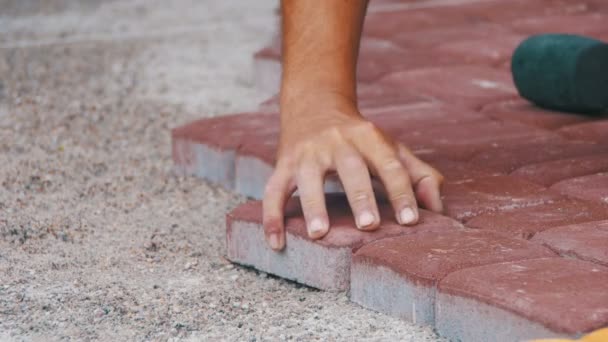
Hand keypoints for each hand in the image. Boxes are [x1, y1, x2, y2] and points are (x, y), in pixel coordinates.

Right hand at [262, 94, 443, 250]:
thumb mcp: (390, 147)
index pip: (390, 165)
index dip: (402, 192)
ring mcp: (307, 152)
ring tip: (318, 233)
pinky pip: (274, 190)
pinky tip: (275, 242)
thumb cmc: (360, 138)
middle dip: (360, 196)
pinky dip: (272, 216)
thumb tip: (436, 208)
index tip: (410, 220)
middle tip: (368, 225)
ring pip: (308, 177)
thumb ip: (418, 174)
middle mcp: (337, 141)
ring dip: (312, 204)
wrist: (314, 105)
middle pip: (350, 168)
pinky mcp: (284, 163)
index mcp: (369, 137)